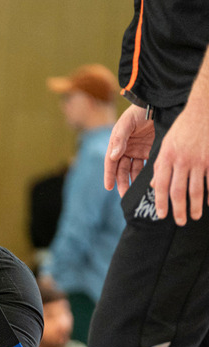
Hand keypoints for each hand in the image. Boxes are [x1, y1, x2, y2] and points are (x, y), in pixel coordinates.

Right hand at [104, 104, 155, 196]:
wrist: (158, 104)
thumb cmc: (139, 111)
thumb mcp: (127, 123)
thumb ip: (119, 139)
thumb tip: (112, 156)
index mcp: (116, 144)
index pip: (110, 162)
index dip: (109, 175)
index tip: (108, 187)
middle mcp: (125, 150)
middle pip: (121, 170)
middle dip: (122, 182)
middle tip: (124, 195)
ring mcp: (138, 151)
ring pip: (134, 170)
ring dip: (133, 181)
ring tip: (135, 193)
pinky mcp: (150, 152)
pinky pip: (147, 166)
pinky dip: (146, 175)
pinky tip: (148, 183)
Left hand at [152, 101, 208, 224]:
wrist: (204, 110)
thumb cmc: (182, 129)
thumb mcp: (165, 145)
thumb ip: (160, 166)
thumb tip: (156, 186)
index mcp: (166, 157)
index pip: (162, 186)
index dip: (161, 202)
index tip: (161, 215)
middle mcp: (182, 160)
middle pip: (179, 191)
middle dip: (178, 210)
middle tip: (180, 222)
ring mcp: (199, 160)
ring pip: (197, 189)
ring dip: (196, 206)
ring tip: (195, 216)